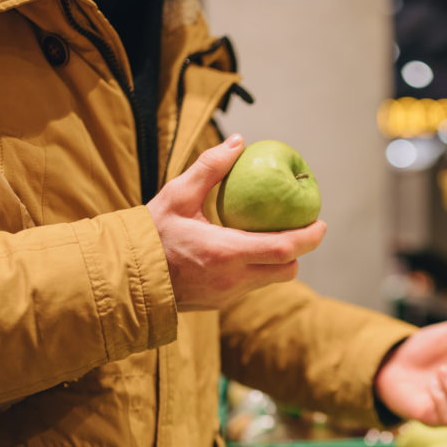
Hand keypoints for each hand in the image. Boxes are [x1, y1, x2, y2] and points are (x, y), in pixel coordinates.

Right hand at [146, 134, 326, 310]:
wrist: (125, 277)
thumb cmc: (151, 233)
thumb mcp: (177, 195)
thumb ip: (210, 167)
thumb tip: (239, 143)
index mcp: (226, 253)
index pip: (285, 250)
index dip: (310, 237)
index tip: (320, 223)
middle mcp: (232, 280)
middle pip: (287, 270)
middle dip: (298, 251)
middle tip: (298, 228)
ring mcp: (227, 296)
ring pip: (270, 280)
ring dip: (276, 261)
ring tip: (268, 236)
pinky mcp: (219, 304)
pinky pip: (250, 286)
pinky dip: (255, 270)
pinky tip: (243, 251)